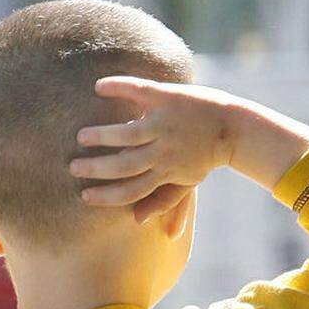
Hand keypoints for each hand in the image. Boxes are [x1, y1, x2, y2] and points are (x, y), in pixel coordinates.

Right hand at [70, 76, 238, 221]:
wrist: (235, 126)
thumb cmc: (206, 156)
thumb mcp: (187, 182)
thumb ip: (164, 202)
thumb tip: (138, 222)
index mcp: (166, 172)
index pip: (131, 190)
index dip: (107, 196)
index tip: (85, 196)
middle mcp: (164, 150)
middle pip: (125, 164)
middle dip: (97, 168)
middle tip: (73, 167)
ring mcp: (166, 123)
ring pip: (129, 133)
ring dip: (103, 135)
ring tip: (81, 136)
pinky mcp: (168, 98)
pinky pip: (140, 92)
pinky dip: (119, 87)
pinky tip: (99, 86)